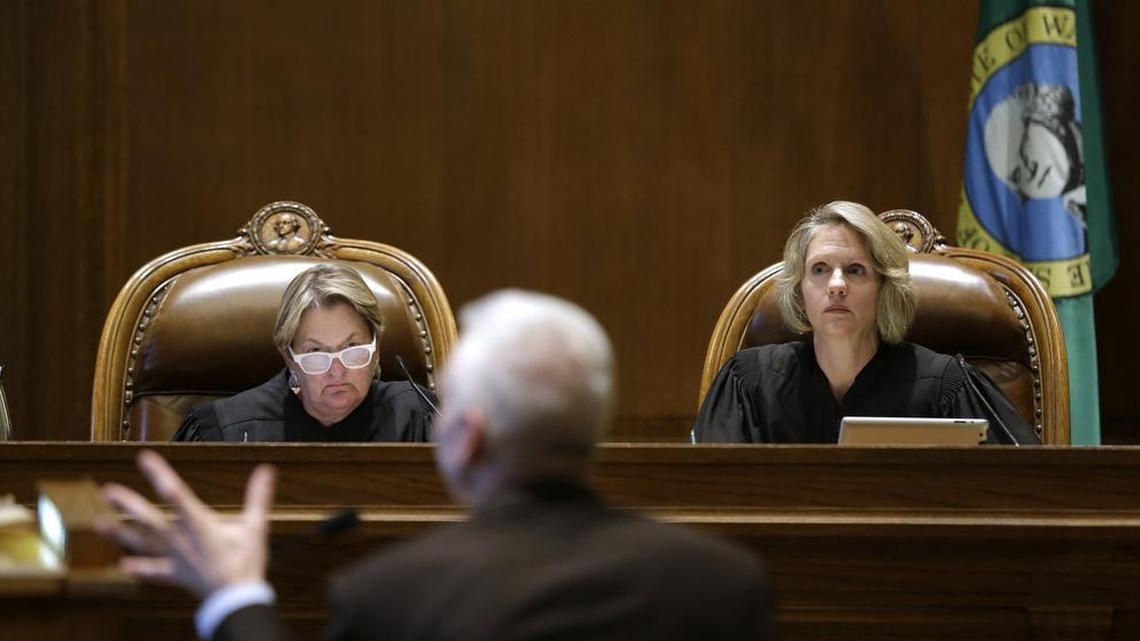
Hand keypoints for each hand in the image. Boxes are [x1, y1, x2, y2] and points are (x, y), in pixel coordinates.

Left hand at [98, 450, 275, 597]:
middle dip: (129, 505)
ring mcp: (175, 559)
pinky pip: (153, 571)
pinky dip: (138, 568)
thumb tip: (265, 471)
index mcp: (200, 526)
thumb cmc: (246, 562)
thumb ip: (258, 497)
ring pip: (144, 544)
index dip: (159, 475)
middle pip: (150, 520)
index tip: (144, 458)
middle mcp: (181, 541)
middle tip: (108, 491)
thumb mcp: (256, 527)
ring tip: (99, 523)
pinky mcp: (175, 575)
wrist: (237, 598)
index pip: (176, 495)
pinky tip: (122, 564)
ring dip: (121, 534)